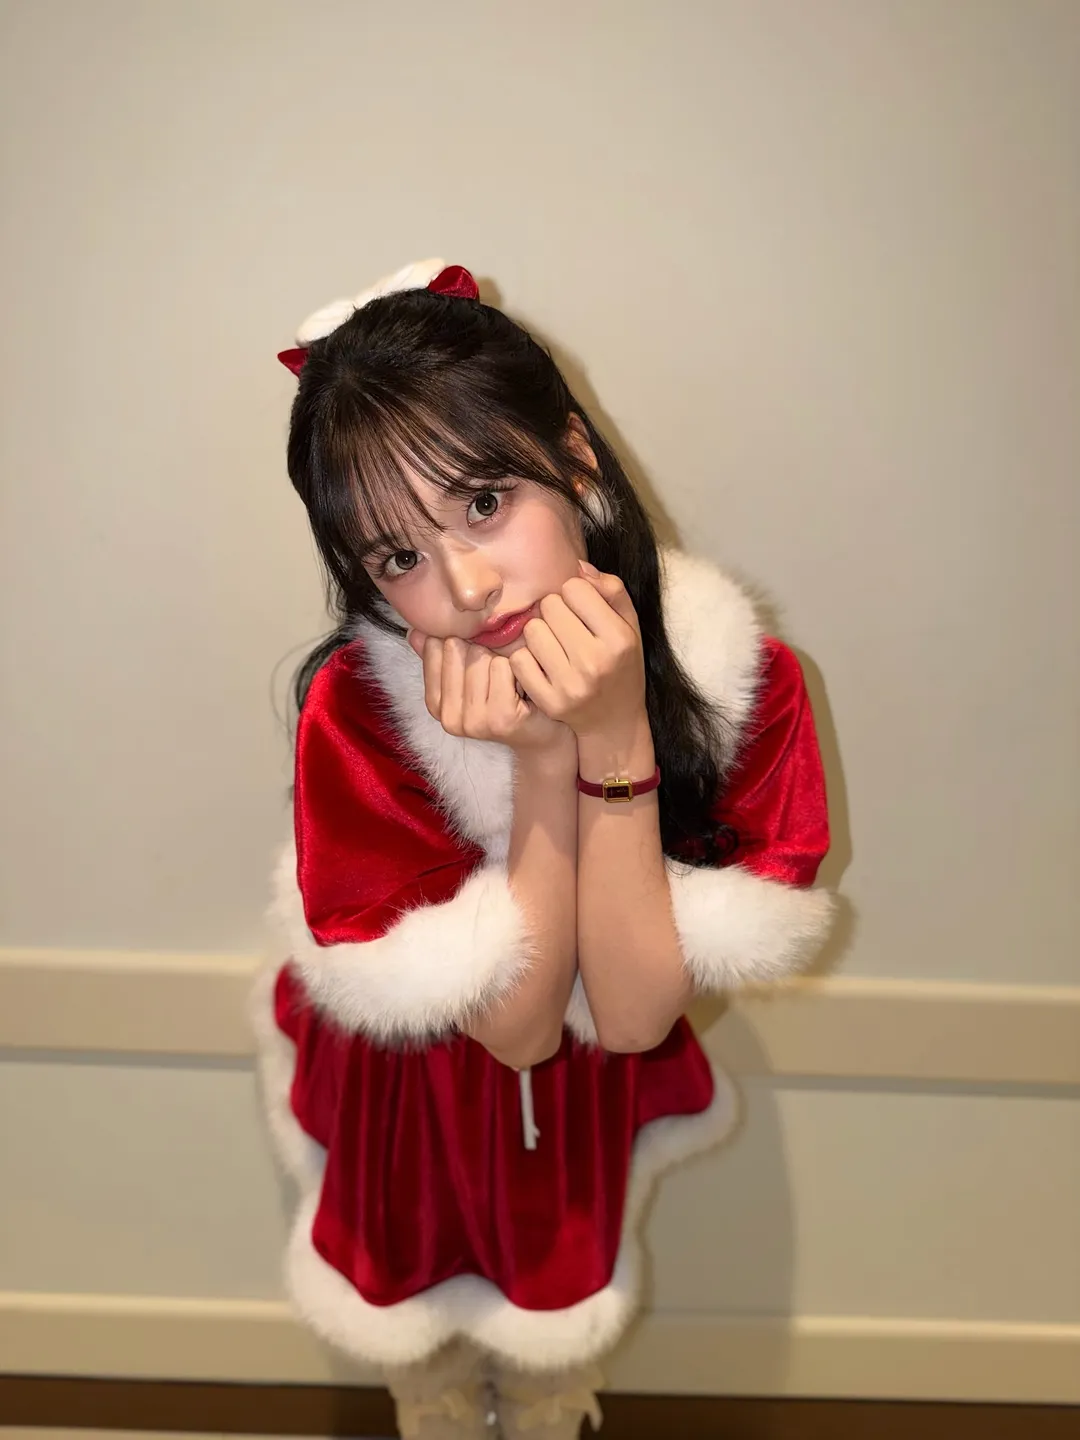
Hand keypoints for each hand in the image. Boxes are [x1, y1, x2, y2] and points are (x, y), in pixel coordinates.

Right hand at [407, 631, 575, 762]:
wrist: (542, 733)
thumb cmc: (504, 698)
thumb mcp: (468, 678)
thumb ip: (440, 657)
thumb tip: (415, 632)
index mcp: (436, 706)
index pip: (435, 650)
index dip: (461, 644)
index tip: (476, 661)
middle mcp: (450, 719)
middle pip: (458, 650)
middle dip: (481, 652)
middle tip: (497, 673)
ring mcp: (474, 721)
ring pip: (481, 658)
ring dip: (500, 661)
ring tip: (509, 682)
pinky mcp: (500, 717)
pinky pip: (502, 667)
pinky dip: (516, 668)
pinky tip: (522, 687)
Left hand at [509, 560, 647, 741]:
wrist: (614, 720)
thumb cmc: (620, 664)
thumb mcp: (629, 625)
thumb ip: (611, 590)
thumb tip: (578, 567)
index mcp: (618, 639)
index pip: (575, 588)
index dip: (575, 594)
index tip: (581, 610)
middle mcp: (595, 661)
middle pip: (549, 606)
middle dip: (555, 611)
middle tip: (565, 628)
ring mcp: (570, 683)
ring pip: (532, 630)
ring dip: (539, 633)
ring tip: (554, 646)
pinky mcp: (549, 701)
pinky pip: (519, 660)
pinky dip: (526, 658)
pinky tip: (541, 665)